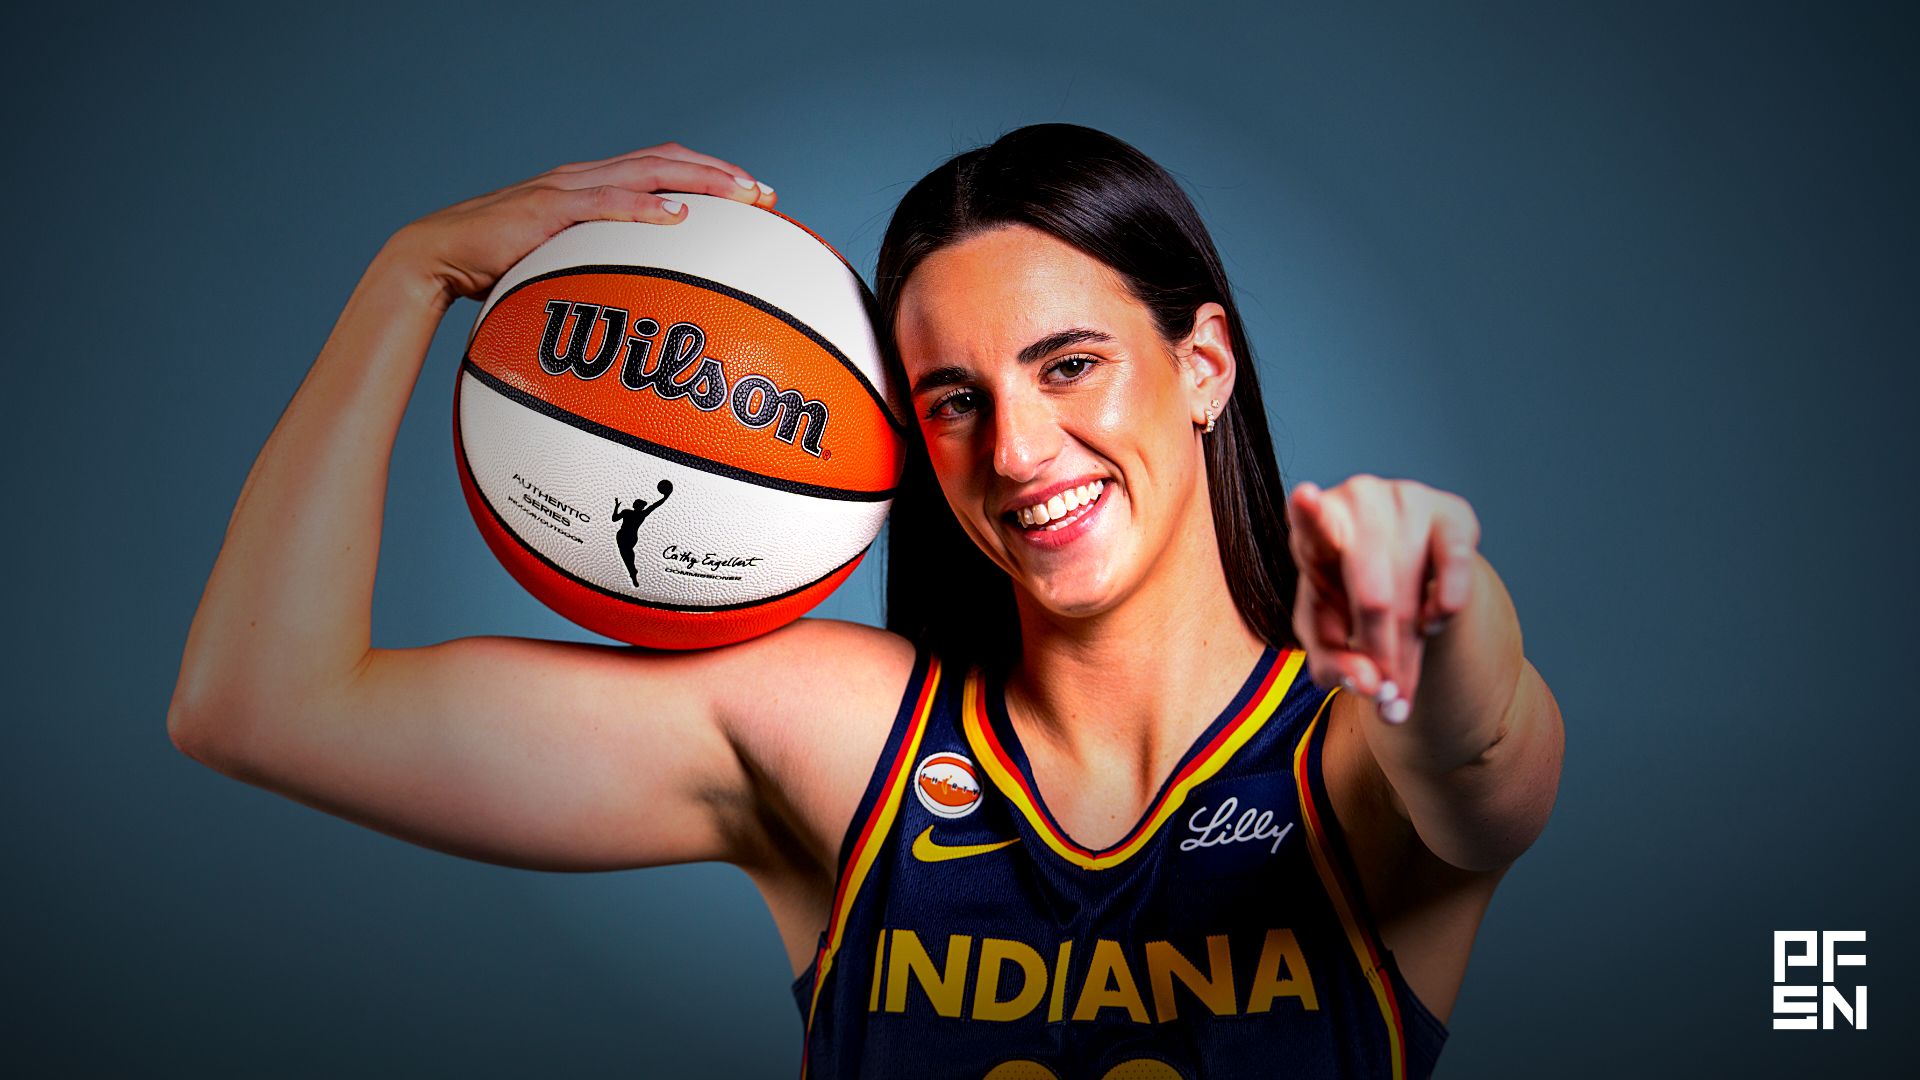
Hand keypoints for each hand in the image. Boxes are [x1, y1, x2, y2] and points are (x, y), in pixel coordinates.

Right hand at [388, 142, 775, 306]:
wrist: (438, 259)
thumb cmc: (501, 271)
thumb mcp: (564, 267)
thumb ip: (601, 271)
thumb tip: (645, 309)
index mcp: (592, 188)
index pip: (663, 169)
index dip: (712, 176)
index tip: (758, 198)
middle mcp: (585, 179)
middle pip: (667, 162)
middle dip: (722, 175)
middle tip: (767, 195)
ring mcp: (566, 190)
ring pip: (646, 172)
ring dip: (699, 181)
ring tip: (741, 195)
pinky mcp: (546, 210)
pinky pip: (604, 204)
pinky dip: (644, 208)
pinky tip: (678, 216)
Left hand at [1286, 476, 1480, 721]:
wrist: (1403, 574)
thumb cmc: (1348, 600)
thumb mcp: (1327, 637)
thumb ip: (1333, 668)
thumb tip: (1369, 685)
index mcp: (1312, 532)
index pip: (1308, 521)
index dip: (1309, 512)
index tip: (1304, 497)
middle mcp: (1357, 502)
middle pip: (1373, 599)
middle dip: (1382, 657)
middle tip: (1388, 701)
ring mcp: (1406, 499)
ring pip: (1412, 594)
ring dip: (1411, 648)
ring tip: (1402, 667)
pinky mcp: (1452, 512)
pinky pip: (1456, 568)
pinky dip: (1445, 607)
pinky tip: (1431, 619)